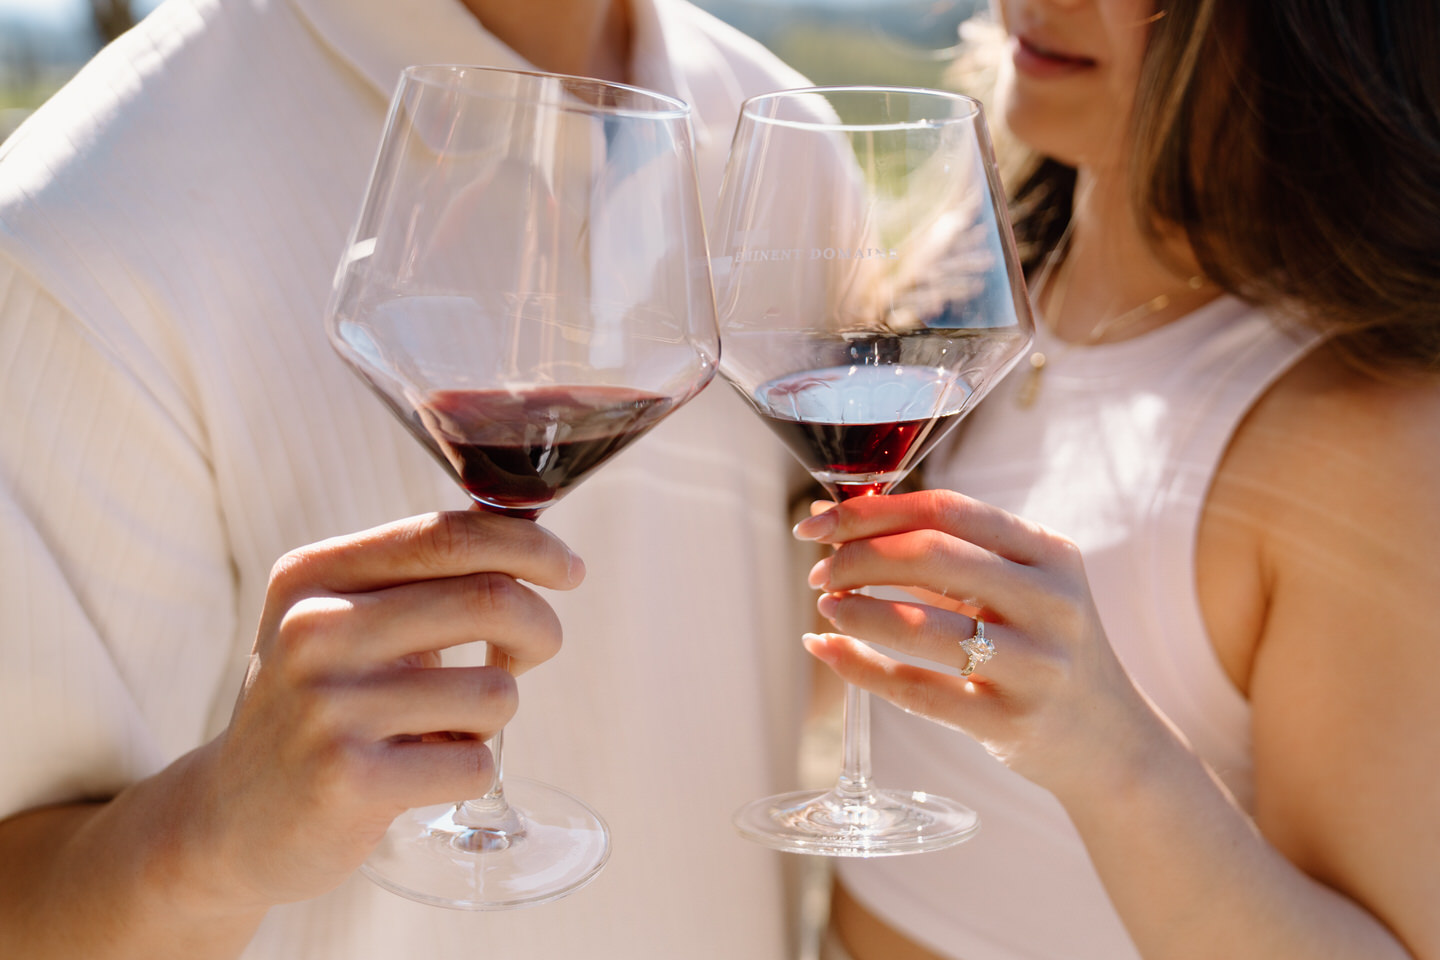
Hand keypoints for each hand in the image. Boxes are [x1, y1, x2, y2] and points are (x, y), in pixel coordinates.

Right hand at [190, 509, 582, 907]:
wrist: (230, 821)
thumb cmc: (320, 707)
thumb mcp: (344, 622)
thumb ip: (422, 580)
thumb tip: (539, 546)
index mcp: (314, 575)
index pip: (447, 535)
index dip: (529, 545)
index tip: (570, 570)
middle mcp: (312, 630)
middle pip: (489, 599)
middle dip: (540, 628)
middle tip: (533, 653)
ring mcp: (325, 706)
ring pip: (495, 691)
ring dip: (494, 713)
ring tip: (442, 728)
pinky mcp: (346, 780)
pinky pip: (475, 763)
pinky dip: (469, 769)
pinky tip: (419, 774)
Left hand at [794, 490, 1170, 799]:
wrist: (1108, 741)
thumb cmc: (1042, 645)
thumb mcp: (1016, 586)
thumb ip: (935, 551)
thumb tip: (830, 516)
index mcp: (1050, 551)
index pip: (946, 510)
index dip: (871, 511)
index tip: (817, 522)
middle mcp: (1050, 601)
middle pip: (930, 557)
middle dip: (856, 559)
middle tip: (820, 573)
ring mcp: (1034, 665)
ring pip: (919, 625)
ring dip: (855, 611)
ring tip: (826, 607)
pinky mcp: (1009, 722)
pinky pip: (916, 690)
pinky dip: (858, 667)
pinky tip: (825, 650)